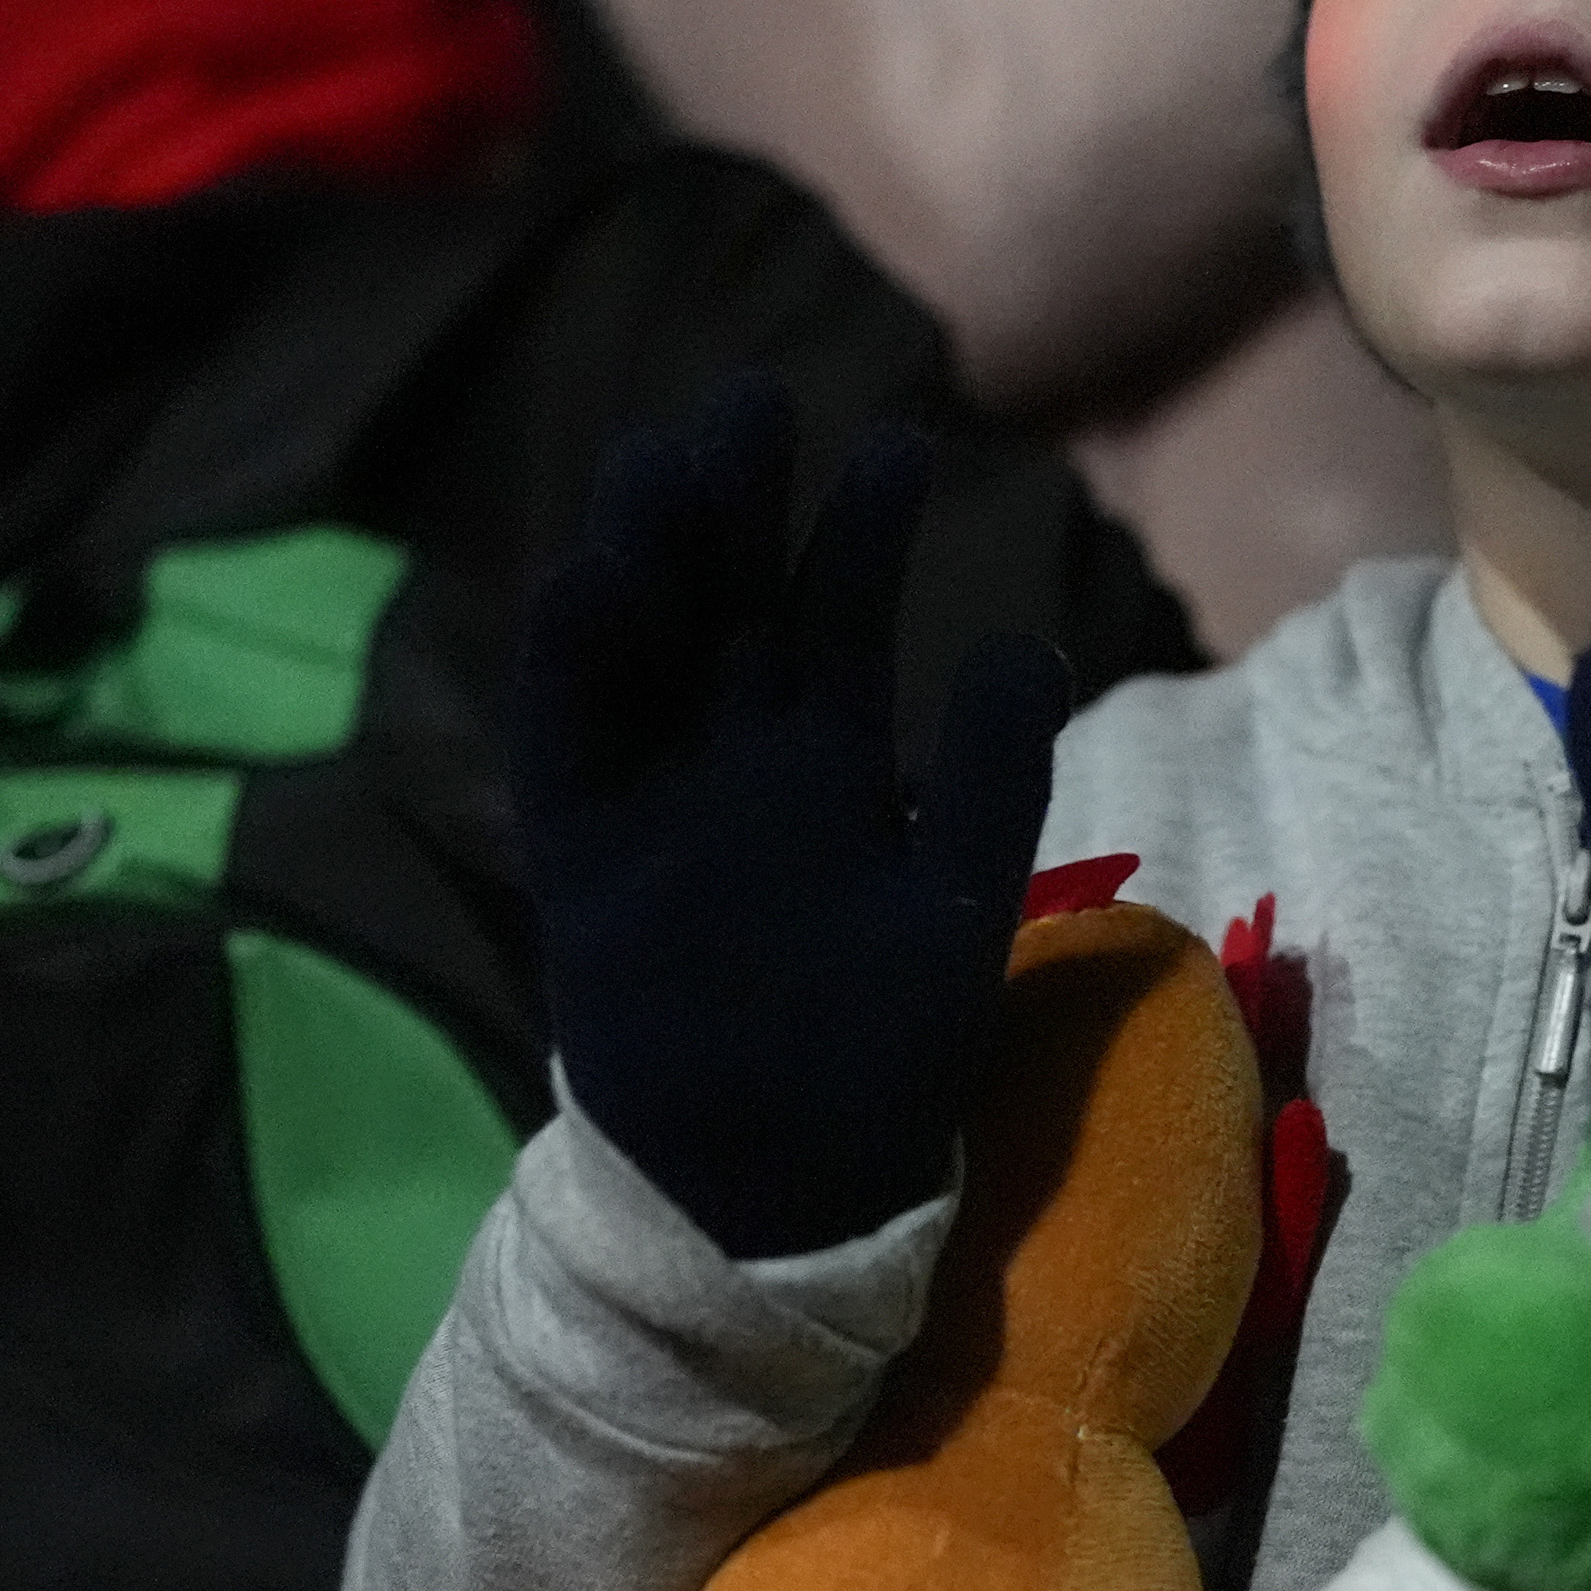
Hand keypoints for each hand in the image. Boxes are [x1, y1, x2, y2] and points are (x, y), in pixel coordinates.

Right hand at [513, 377, 1072, 1259]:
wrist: (779, 1189)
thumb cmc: (877, 1054)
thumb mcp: (958, 911)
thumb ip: (988, 785)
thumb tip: (1020, 646)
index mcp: (825, 759)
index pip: (834, 616)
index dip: (854, 530)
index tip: (888, 443)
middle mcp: (730, 758)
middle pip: (725, 603)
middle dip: (733, 503)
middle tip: (748, 401)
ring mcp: (649, 801)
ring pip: (641, 648)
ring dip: (647, 556)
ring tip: (661, 463)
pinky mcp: (581, 859)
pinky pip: (570, 747)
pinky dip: (572, 669)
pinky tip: (585, 582)